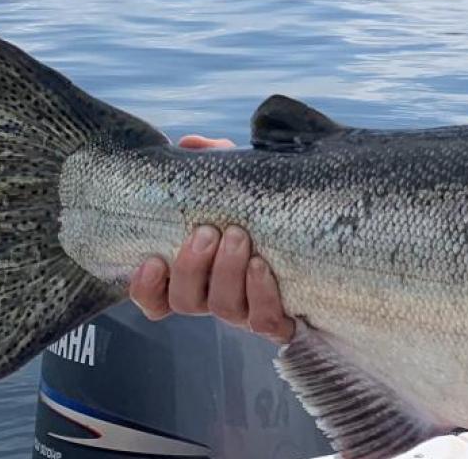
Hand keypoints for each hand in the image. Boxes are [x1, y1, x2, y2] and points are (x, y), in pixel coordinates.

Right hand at [126, 135, 295, 343]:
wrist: (321, 226)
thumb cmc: (263, 205)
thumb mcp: (237, 180)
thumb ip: (212, 161)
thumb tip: (190, 144)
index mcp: (195, 274)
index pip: (156, 298)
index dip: (146, 288)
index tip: (151, 260)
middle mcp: (215, 297)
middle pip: (187, 301)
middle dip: (192, 267)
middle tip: (208, 231)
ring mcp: (246, 312)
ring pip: (224, 310)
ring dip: (226, 274)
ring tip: (238, 237)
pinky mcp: (280, 319)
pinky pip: (266, 323)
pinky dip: (261, 298)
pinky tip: (261, 266)